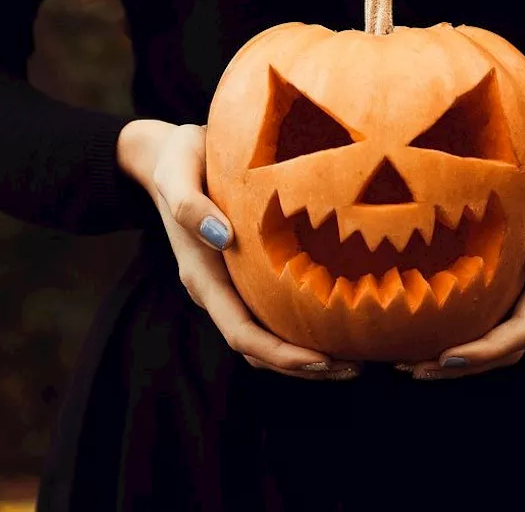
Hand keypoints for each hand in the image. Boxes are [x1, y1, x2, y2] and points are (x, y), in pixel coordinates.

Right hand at [117, 119, 359, 380]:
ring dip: (307, 356)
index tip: (323, 359)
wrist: (168, 156)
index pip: (241, 333)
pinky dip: (303, 328)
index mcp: (201, 276)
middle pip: (258, 349)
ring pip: (266, 338)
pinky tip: (338, 320)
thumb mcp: (178, 172)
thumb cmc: (179, 159)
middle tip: (356, 369)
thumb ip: (190, 204)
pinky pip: (273, 314)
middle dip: (304, 366)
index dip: (281, 353)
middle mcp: (216, 290)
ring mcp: (230, 286)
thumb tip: (223, 237)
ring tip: (355, 359)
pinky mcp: (244, 275)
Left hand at [396, 113, 524, 379]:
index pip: (523, 330)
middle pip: (504, 348)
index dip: (486, 351)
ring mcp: (522, 282)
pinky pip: (481, 314)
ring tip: (403, 362)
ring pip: (492, 338)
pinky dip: (453, 328)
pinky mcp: (505, 272)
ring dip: (452, 358)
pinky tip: (415, 325)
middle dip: (459, 365)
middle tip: (407, 369)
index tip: (445, 356)